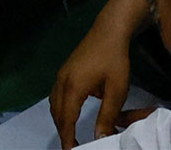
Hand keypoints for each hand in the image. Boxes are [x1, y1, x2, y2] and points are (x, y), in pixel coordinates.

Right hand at [50, 17, 135, 147]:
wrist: (108, 32)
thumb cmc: (114, 61)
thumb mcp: (116, 91)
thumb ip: (107, 116)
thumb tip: (100, 137)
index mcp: (73, 88)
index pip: (66, 119)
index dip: (67, 137)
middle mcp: (61, 82)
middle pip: (56, 112)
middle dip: (62, 131)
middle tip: (72, 146)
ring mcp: (61, 75)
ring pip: (53, 103)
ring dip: (60, 120)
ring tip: (70, 134)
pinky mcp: (64, 71)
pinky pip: (55, 95)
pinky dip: (59, 109)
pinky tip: (69, 112)